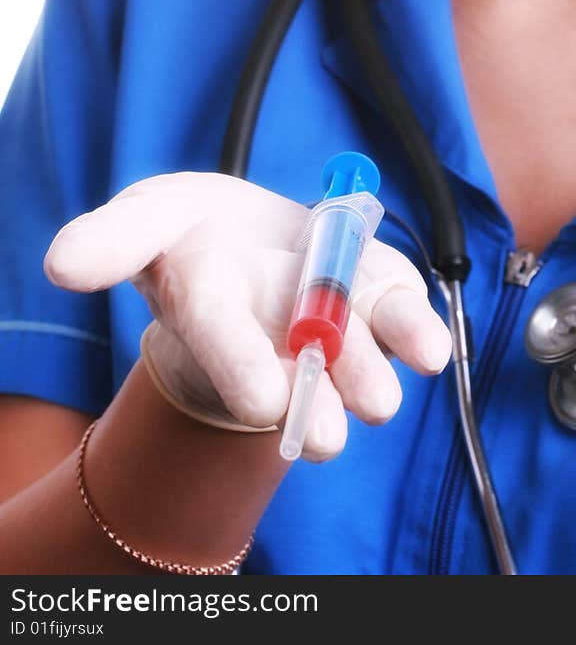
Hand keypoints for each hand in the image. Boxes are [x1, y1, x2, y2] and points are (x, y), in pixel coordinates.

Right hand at [44, 171, 451, 461]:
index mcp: (213, 309)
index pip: (223, 343)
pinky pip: (401, 316)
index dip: (239, 368)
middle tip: (329, 437)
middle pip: (296, 374)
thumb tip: (63, 264)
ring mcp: (333, 318)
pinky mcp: (379, 295)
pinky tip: (431, 349)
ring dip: (369, 377)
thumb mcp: (148, 217)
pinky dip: (417, 332)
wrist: (252, 236)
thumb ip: (114, 238)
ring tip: (381, 403)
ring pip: (357, 357)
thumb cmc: (192, 233)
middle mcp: (275, 332)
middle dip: (313, 403)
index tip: (261, 401)